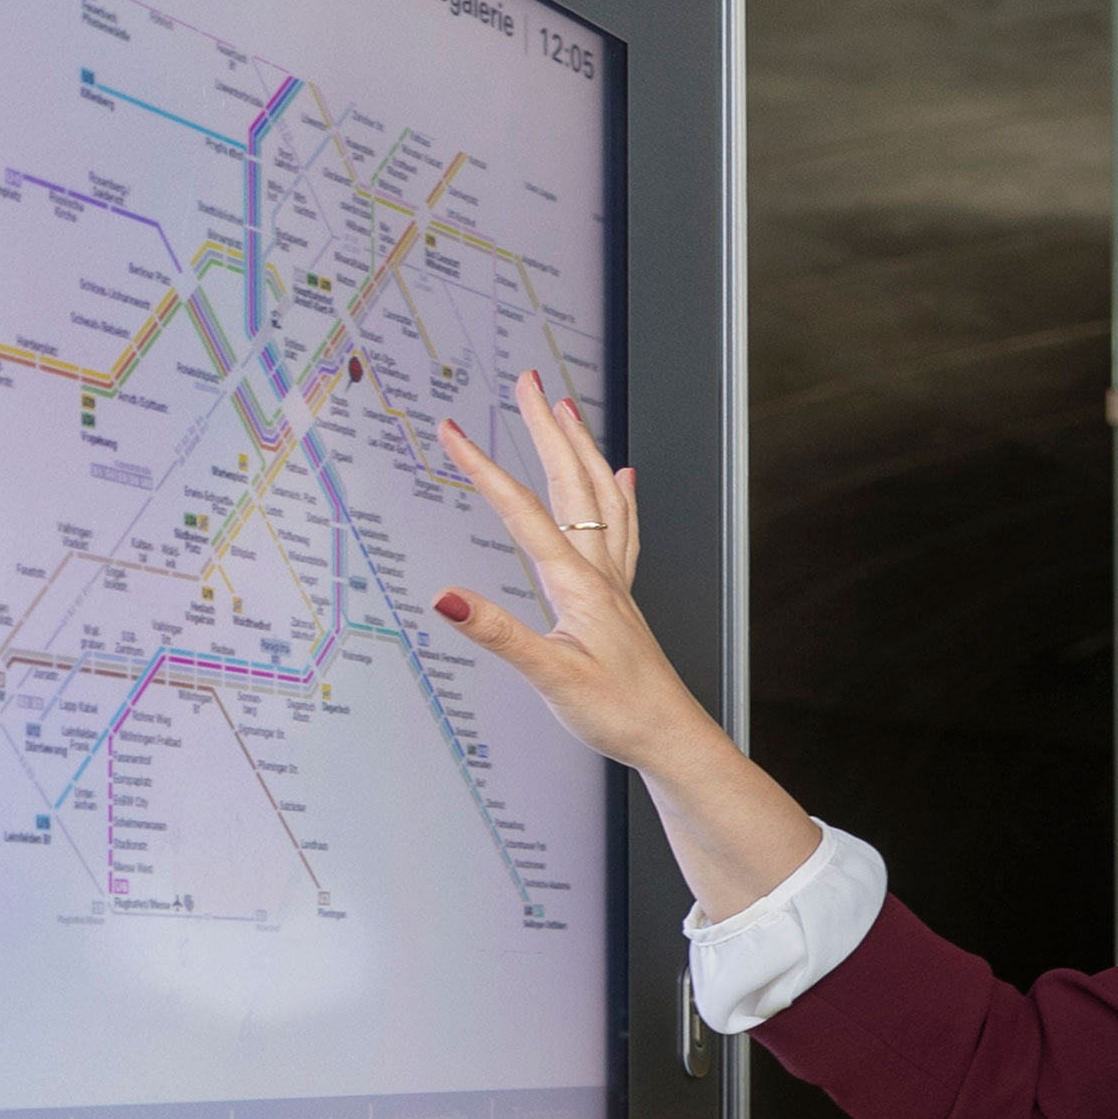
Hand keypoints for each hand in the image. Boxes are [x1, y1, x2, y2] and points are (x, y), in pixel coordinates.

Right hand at [430, 371, 820, 916]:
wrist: (671, 738)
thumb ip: (498, 634)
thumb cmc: (618, 714)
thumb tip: (446, 597)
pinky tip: (622, 476)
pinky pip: (622, 529)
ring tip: (566, 407)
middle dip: (546, 427)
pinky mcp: (622, 598)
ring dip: (581, 447)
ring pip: (600, 497)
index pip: (522, 511)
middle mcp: (599, 572)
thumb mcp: (550, 678)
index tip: (449, 428)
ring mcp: (615, 581)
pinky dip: (618, 494)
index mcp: (577, 584)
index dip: (483, 467)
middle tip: (527, 380)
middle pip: (572, 483)